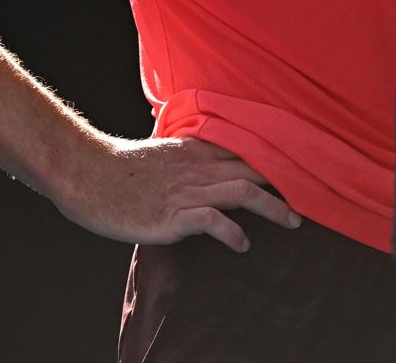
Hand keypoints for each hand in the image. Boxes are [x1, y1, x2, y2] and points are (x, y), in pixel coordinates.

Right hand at [53, 135, 300, 251]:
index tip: (300, 172)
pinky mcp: (172, 215)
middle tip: (308, 201)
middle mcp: (197, 167)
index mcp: (195, 150)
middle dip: (284, 184)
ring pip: (242, 191)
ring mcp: (186, 190)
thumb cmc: (118, 169)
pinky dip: (233, 232)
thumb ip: (185, 157)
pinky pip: (212, 221)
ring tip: (293, 222)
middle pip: (252, 169)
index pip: (245, 151)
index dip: (275, 162)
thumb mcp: (160, 152)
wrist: (86, 173)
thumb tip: (203, 161)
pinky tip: (243, 245)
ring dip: (272, 207)